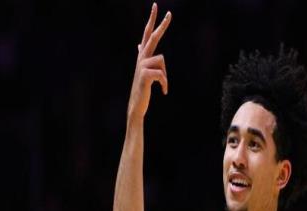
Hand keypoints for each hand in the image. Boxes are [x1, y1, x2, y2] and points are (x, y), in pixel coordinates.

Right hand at [128, 3, 171, 119]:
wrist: (137, 103)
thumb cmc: (142, 86)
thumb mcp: (143, 69)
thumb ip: (141, 55)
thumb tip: (139, 44)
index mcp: (143, 55)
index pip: (147, 33)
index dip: (152, 20)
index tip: (156, 5)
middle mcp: (141, 57)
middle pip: (153, 37)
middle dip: (161, 25)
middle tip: (170, 13)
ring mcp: (142, 65)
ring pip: (162, 61)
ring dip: (165, 76)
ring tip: (162, 86)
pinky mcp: (146, 75)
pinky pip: (162, 75)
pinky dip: (165, 84)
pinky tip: (163, 91)